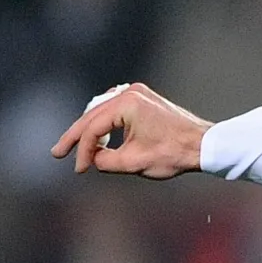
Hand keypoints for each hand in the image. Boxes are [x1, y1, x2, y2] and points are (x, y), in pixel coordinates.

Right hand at [52, 83, 212, 178]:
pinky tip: (97, 137)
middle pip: (93, 116)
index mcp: (128, 104)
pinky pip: (115, 109)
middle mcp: (131, 93)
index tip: (79, 169)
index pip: (93, 128)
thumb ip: (104, 161)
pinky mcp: (144, 99)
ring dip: (89, 130)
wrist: (204, 144)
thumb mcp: (133, 163)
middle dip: (75, 137)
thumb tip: (91, 157)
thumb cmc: (173, 153)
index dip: (82, 151)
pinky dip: (104, 123)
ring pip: (102, 111)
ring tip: (74, 147)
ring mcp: (138, 93)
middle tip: (57, 153)